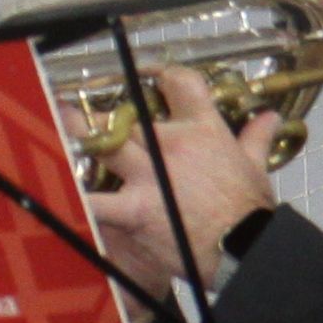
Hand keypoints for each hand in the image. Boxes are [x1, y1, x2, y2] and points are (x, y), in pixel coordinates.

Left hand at [78, 69, 278, 308]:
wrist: (245, 249)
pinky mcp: (135, 209)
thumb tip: (267, 118)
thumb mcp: (256, 168)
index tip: (145, 73)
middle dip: (102, 110)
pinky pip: (96, 201)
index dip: (160, 74)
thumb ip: (255, 139)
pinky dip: (74, 198)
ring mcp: (150, 176)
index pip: (180, 83)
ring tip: (57, 127)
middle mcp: (172, 145)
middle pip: (128, 113)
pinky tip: (54, 191)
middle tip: (77, 107)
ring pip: (104, 143)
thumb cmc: (250, 211)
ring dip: (78, 135)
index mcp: (203, 129)